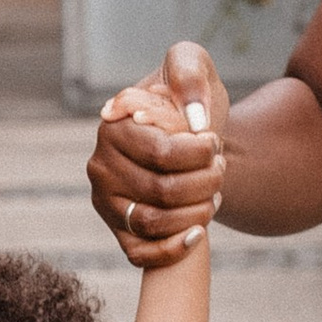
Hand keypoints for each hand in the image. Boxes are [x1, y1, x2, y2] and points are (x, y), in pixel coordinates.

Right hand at [88, 44, 228, 265]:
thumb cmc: (189, 102)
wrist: (190, 140)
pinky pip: (141, 254)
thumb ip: (189, 74)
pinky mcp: (117, 231)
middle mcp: (100, 166)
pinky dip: (174, 249)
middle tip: (221, 170)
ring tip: (214, 194)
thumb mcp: (192, 66)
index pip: (162, 153)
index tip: (215, 143)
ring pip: (155, 223)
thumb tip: (193, 119)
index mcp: (113, 127)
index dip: (200, 154)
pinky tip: (199, 233)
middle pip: (162, 191)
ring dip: (197, 213)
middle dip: (205, 183)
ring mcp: (106, 202)